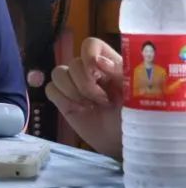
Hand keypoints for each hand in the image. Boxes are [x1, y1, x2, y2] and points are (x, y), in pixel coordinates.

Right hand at [46, 37, 123, 158]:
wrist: (125, 143)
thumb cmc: (136, 117)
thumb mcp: (135, 92)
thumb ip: (119, 72)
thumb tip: (97, 61)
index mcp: (109, 64)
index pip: (91, 45)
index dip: (89, 55)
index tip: (96, 72)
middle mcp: (90, 71)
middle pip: (73, 63)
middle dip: (85, 85)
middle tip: (102, 102)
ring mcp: (74, 85)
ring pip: (57, 73)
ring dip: (72, 92)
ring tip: (89, 106)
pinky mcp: (63, 99)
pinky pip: (50, 89)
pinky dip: (62, 99)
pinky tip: (78, 110)